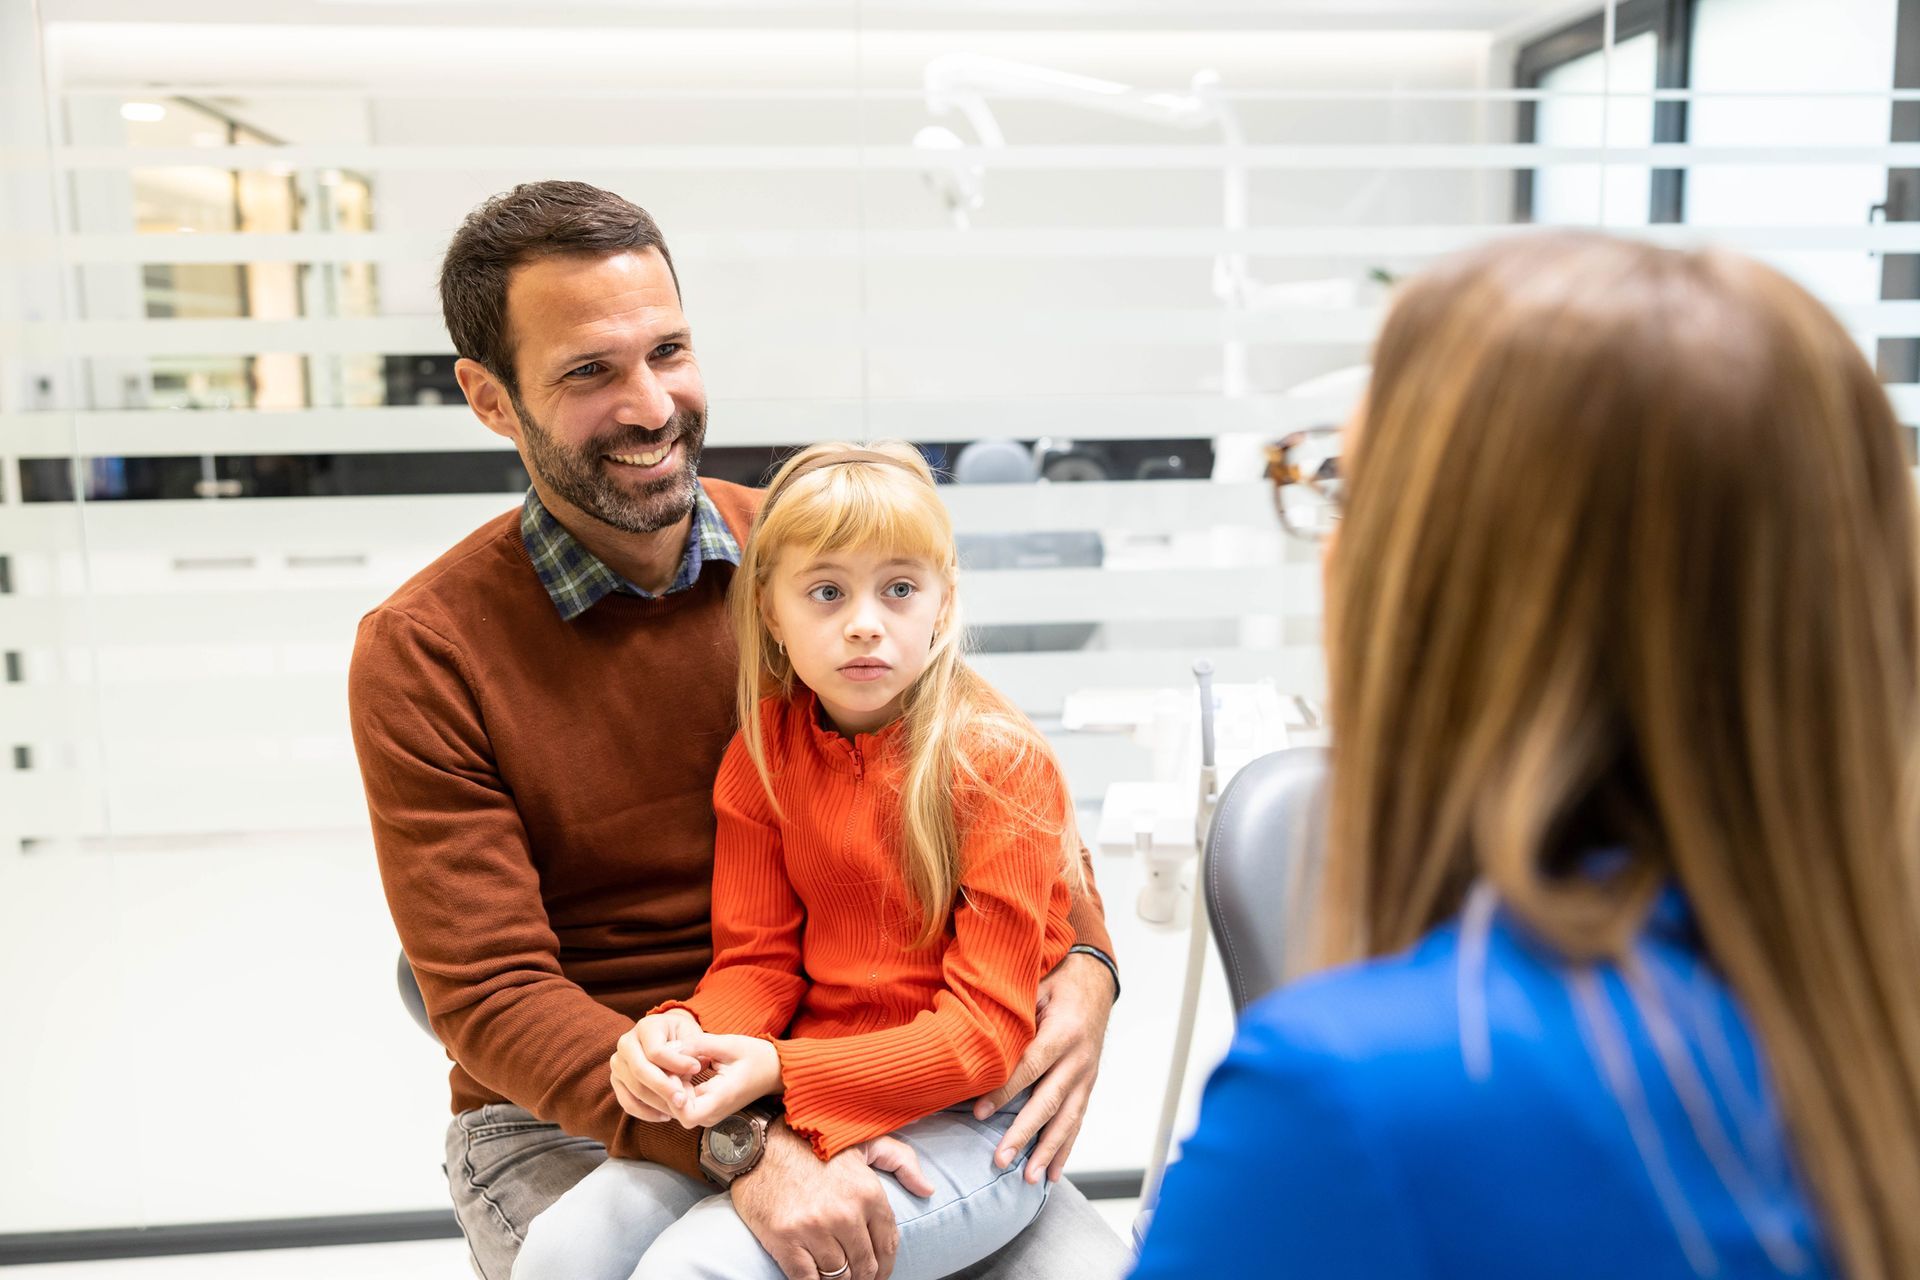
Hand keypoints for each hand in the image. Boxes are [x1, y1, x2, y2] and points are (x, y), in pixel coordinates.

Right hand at [609, 1009, 703, 1122]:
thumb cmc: (683, 1038)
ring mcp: (618, 1063)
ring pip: (634, 1088)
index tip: (697, 1070)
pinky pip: (627, 1102)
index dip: (677, 1063)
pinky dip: (646, 1112)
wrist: (669, 1039)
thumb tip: (692, 1068)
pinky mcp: (617, 1081)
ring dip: (658, 1103)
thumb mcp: (691, 1036)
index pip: (656, 1050)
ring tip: (679, 1109)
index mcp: (645, 1027)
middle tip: (684, 1101)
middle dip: (664, 1088)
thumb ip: (690, 1050)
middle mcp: (626, 1043)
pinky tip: (665, 1115)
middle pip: (640, 1070)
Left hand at [669, 1032, 782, 1128]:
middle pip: (675, 1110)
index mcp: (721, 1099)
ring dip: (671, 1085)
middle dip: (667, 1086)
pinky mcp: (706, 1109)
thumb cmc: (757, 1057)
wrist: (774, 1071)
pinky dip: (678, 1086)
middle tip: (668, 1061)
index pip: (686, 1114)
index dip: (673, 1094)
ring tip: (675, 1062)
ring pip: (676, 1107)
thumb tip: (671, 1048)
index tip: (674, 1070)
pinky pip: (683, 1102)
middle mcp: (713, 1113)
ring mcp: (709, 1114)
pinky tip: (682, 1068)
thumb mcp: (729, 1044)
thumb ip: (699, 1045)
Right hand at [733, 1121, 926, 1279]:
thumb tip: (928, 1190)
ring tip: (836, 1274)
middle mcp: (845, 1214)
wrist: (759, 1143)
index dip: (886, 1264)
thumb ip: (901, 1161)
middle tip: (857, 1276)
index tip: (879, 1271)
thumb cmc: (812, 1143)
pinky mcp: (786, 1242)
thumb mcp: (863, 1142)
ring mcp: (814, 1229)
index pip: (888, 1244)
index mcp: (867, 1192)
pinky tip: (815, 1277)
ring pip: (839, 1276)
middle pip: (865, 1266)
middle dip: (864, 1276)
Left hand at [971, 950, 1112, 1182]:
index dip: (1005, 1091)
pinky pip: (1077, 1122)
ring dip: (1047, 1151)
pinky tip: (1051, 1174)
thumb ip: (1013, 1013)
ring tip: (1029, 1179)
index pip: (1030, 1066)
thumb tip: (974, 1037)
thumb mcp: (1035, 987)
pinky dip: (1065, 1149)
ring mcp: (1086, 1075)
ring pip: (1067, 1119)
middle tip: (1001, 1159)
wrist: (1095, 980)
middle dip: (1024, 1133)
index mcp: (1062, 1031)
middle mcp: (1078, 1058)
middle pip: (1048, 1101)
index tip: (979, 1112)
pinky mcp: (1087, 1086)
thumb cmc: (1057, 981)